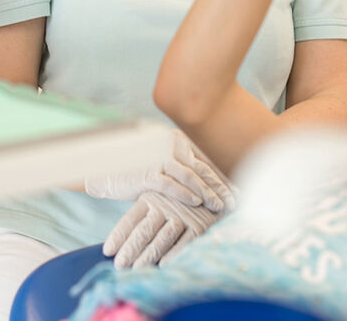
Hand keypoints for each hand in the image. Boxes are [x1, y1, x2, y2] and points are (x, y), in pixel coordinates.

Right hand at [85, 129, 233, 211]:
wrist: (107, 172)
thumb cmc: (141, 171)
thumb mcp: (166, 165)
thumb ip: (186, 169)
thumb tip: (213, 186)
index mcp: (178, 140)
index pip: (207, 161)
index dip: (224, 178)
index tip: (238, 192)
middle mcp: (170, 145)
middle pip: (203, 168)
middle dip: (221, 187)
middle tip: (235, 202)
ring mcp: (158, 158)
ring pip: (191, 176)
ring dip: (208, 193)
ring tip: (220, 206)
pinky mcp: (148, 172)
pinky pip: (171, 184)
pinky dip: (186, 194)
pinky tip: (197, 203)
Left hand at [103, 191, 221, 267]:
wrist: (214, 192)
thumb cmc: (179, 201)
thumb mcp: (159, 200)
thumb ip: (142, 216)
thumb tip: (120, 238)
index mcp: (151, 198)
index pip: (130, 219)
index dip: (119, 235)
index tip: (108, 251)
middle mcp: (164, 205)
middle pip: (143, 231)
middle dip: (130, 250)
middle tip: (119, 266)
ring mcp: (182, 215)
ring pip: (161, 239)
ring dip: (148, 256)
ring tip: (136, 270)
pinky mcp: (199, 225)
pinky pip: (183, 242)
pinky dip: (173, 254)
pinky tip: (162, 266)